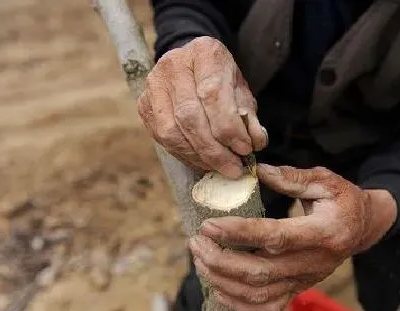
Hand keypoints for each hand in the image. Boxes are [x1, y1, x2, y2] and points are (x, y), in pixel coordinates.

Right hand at [137, 36, 267, 178]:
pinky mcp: (144, 105)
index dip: (229, 128)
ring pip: (172, 131)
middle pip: (190, 116)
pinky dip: (185, 155)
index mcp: (204, 53)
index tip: (245, 149)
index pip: (212, 95)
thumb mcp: (241, 90)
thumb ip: (249, 115)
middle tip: (233, 168)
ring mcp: (154, 85)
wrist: (192, 66)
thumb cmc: (221, 79)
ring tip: (220, 168)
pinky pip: (162, 139)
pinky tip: (203, 162)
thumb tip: (255, 142)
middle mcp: (173, 65)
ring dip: (199, 156)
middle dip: (214, 149)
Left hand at [189, 164, 396, 310]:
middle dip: (221, 260)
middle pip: (261, 272)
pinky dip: (240, 304)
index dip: (239, 233)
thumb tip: (259, 172)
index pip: (275, 237)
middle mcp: (314, 263)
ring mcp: (306, 280)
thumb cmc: (343, 201)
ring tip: (200, 260)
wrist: (362, 228)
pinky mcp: (299, 289)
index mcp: (323, 233)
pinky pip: (268, 307)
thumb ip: (293, 178)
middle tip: (196, 242)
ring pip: (259, 293)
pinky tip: (219, 290)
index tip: (209, 225)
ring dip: (224, 281)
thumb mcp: (326, 181)